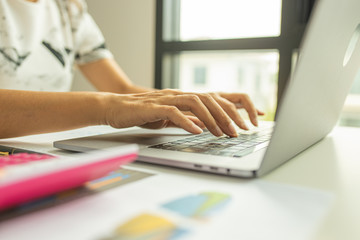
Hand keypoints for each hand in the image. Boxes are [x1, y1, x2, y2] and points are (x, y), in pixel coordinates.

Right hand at [103, 89, 262, 136]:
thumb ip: (187, 119)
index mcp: (184, 98)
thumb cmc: (142, 113)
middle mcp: (179, 95)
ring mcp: (166, 98)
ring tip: (222, 133)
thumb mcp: (170, 117)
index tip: (250, 120)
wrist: (115, 107)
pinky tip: (196, 131)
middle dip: (228, 116)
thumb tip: (204, 126)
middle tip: (239, 132)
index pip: (215, 98)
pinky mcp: (153, 106)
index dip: (235, 107)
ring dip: (211, 119)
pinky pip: (173, 112)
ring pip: (195, 103)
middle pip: (210, 99)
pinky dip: (186, 121)